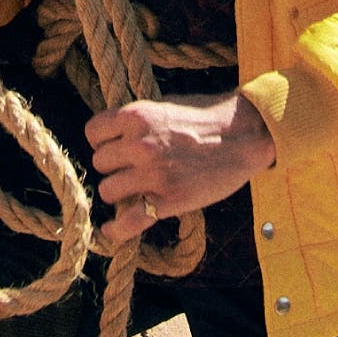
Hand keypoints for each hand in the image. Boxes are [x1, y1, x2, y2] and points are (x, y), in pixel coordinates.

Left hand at [85, 91, 276, 244]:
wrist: (244, 135)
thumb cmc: (206, 118)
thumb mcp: (165, 106)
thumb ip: (136, 122)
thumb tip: (110, 139)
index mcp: (137, 116)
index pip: (93, 133)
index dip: (103, 142)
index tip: (115, 147)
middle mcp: (140, 143)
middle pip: (100, 163)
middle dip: (115, 167)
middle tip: (133, 169)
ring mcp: (154, 173)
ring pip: (109, 191)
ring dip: (120, 192)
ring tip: (137, 189)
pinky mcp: (169, 200)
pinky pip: (129, 221)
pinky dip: (116, 230)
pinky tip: (111, 230)